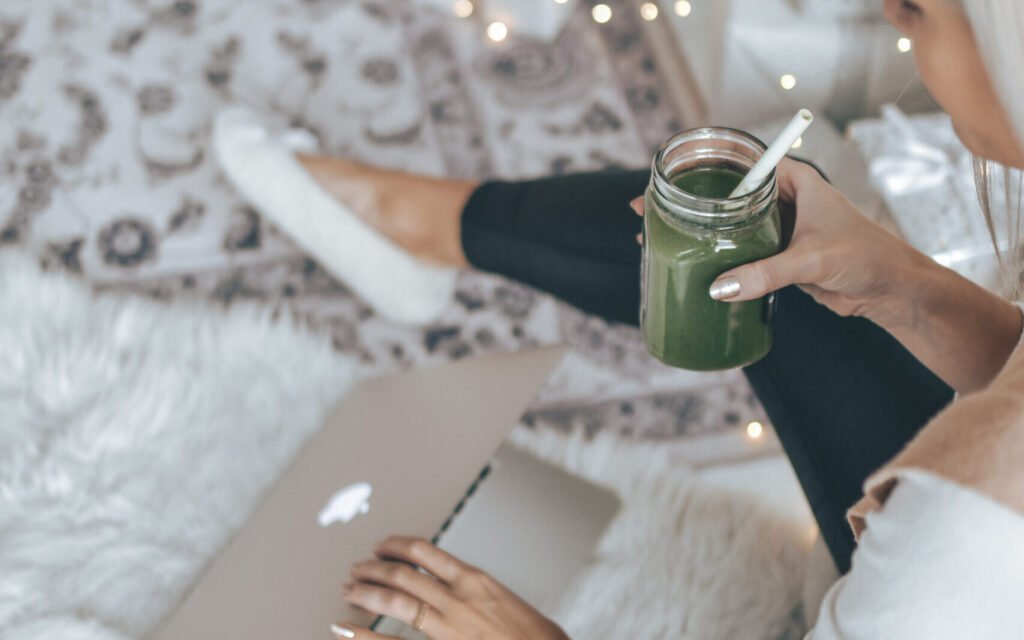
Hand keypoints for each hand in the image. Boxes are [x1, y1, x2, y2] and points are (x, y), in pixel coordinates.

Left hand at [332, 536, 570, 639]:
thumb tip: (462, 587)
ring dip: (366, 591)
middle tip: (356, 568)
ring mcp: (448, 624)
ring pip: (395, 598)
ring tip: (349, 589)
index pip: (426, 550)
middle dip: (373, 568)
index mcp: (475, 579)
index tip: (382, 544)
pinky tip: (346, 627)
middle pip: (403, 572)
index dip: (397, 545)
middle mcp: (458, 597)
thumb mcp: (508, 602)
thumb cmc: (537, 639)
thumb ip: (480, 593)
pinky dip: (364, 632)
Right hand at [632, 157, 934, 325]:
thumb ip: (766, 273)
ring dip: (697, 233)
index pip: (735, 164)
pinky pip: (736, 253)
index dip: (697, 169)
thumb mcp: (812, 260)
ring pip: (726, 226)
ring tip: (658, 239)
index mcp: (790, 180)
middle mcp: (779, 199)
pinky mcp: (774, 256)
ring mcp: (775, 228)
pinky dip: (713, 258)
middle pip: (723, 195)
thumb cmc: (866, 257)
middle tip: (648, 213)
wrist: (890, 290)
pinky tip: (689, 266)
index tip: (664, 180)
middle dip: (687, 203)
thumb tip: (719, 288)